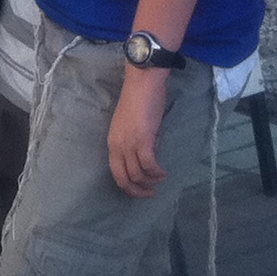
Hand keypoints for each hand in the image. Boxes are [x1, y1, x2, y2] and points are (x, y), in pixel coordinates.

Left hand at [109, 64, 171, 196]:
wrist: (143, 82)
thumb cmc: (139, 99)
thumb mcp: (130, 125)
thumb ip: (133, 141)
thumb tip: (144, 154)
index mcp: (112, 142)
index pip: (116, 173)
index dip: (128, 186)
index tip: (141, 189)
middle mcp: (117, 146)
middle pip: (124, 179)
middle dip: (138, 191)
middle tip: (151, 193)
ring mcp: (129, 143)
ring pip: (137, 174)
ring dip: (151, 181)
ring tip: (161, 178)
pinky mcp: (143, 140)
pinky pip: (149, 165)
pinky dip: (157, 172)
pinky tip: (164, 172)